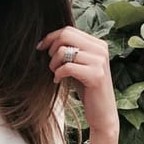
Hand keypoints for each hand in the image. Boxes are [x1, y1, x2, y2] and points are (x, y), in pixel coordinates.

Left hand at [36, 26, 119, 143]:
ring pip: (64, 51)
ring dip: (54, 63)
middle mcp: (101, 49)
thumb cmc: (88, 90)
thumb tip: (49, 41)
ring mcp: (100, 62)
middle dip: (52, 49)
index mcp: (98, 44)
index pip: (69, 30)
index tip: (41, 48)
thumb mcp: (80, 66)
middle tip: (51, 64)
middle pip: (66, 35)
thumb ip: (71, 51)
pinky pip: (67, 67)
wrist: (102, 114)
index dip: (51, 37)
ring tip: (55, 73)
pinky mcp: (96, 75)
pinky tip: (58, 81)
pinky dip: (58, 74)